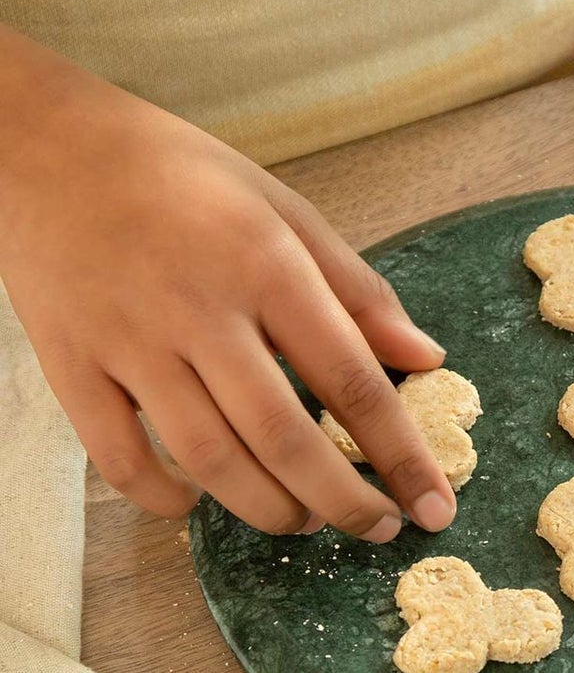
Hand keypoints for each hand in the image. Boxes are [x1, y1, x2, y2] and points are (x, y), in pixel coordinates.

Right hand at [0, 30, 455, 539]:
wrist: (40, 143)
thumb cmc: (179, 176)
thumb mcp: (284, 210)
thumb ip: (359, 291)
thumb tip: (428, 360)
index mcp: (266, 265)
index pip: (353, 381)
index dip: (401, 456)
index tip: (434, 507)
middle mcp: (200, 308)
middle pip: (286, 437)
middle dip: (344, 502)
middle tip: (377, 529)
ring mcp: (130, 341)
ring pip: (211, 459)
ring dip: (270, 509)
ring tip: (305, 521)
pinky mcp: (70, 363)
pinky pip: (120, 458)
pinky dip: (164, 499)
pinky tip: (198, 504)